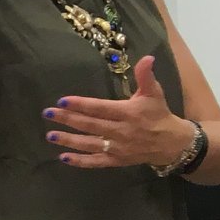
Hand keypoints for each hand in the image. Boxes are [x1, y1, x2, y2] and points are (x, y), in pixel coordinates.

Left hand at [43, 55, 193, 169]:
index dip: (81, 105)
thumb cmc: (158, 114)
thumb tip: (147, 58)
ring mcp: (118, 148)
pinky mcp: (117, 160)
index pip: (100, 108)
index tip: (62, 101)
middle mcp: (121, 131)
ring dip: (69, 140)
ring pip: (89, 144)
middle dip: (68, 119)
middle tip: (47, 114)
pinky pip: (96, 162)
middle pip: (90, 125)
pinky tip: (64, 157)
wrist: (172, 143)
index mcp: (128, 113)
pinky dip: (80, 161)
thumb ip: (146, 76)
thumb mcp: (154, 92)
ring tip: (50, 135)